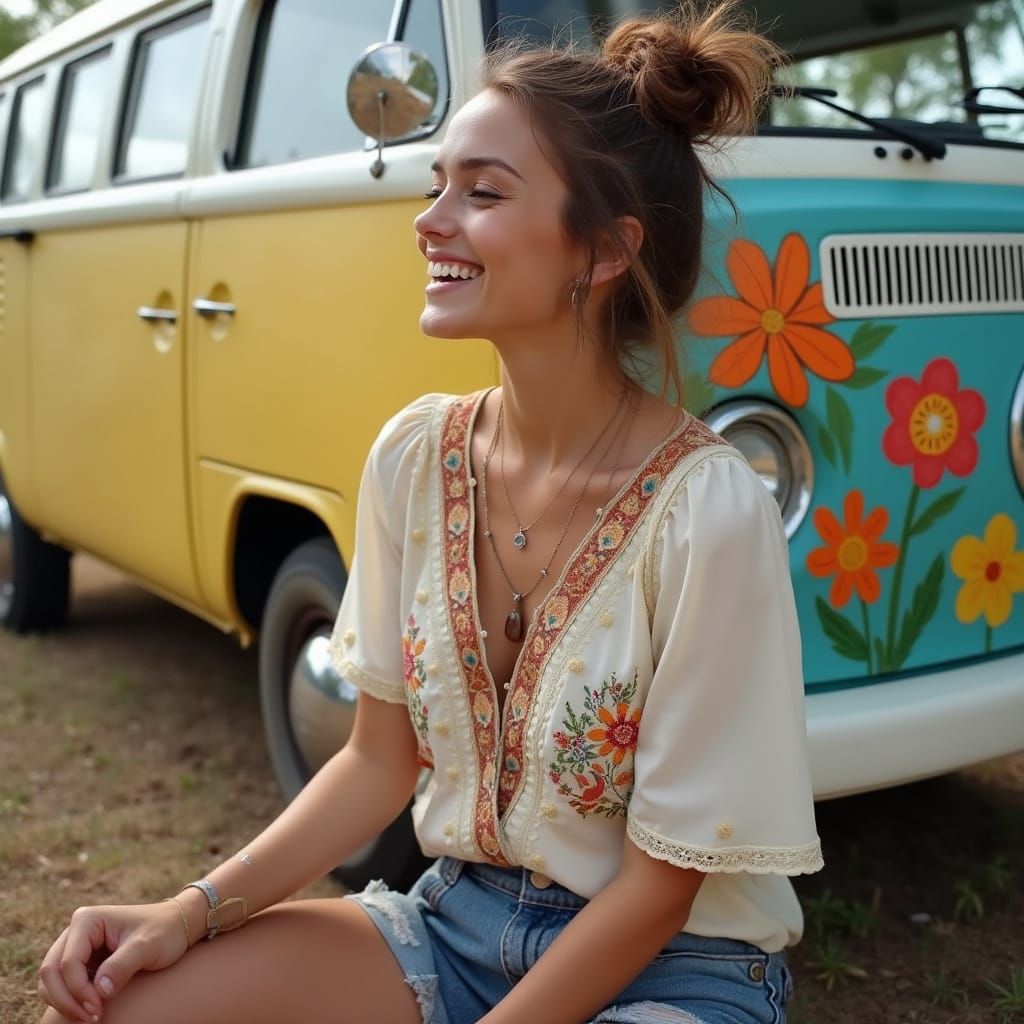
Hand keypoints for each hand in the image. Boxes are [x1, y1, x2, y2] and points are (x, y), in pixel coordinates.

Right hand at [38, 899, 190, 1021]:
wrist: (177, 925)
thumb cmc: (164, 931)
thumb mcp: (148, 946)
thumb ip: (122, 965)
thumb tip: (99, 991)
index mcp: (87, 920)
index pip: (68, 963)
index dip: (78, 991)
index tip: (98, 1009)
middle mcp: (76, 931)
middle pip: (50, 972)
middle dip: (66, 999)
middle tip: (91, 1018)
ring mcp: (76, 945)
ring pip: (51, 980)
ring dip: (65, 1002)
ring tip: (91, 1016)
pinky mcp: (81, 960)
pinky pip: (62, 983)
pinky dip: (70, 999)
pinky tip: (91, 1008)